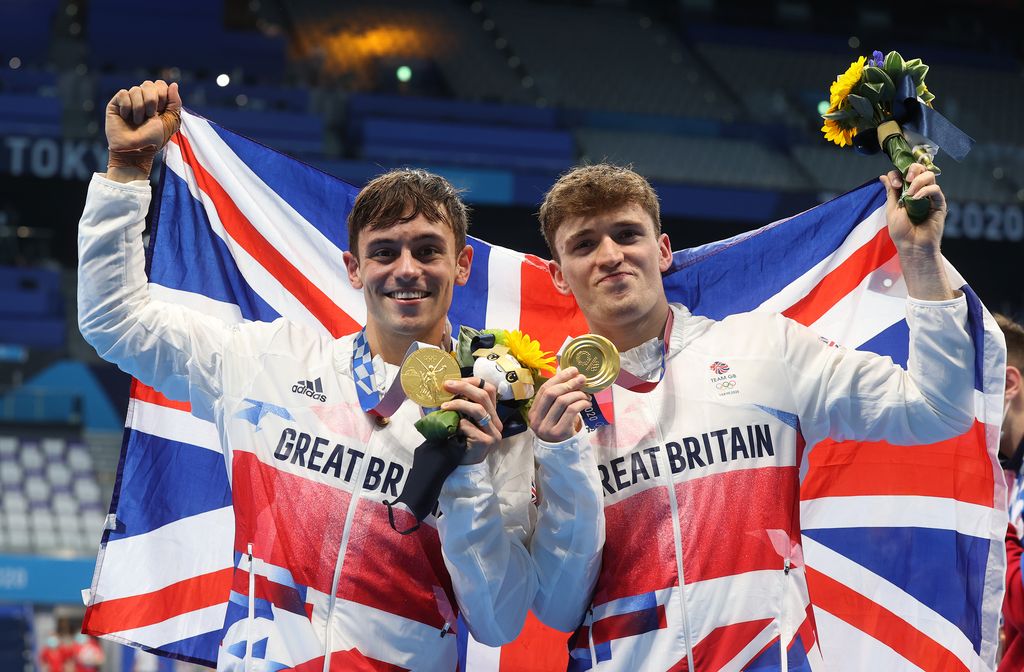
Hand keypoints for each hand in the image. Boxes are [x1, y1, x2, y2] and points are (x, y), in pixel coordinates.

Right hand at [105, 80, 181, 180]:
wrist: (135, 150)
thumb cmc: (154, 138)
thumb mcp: (171, 121)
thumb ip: (175, 103)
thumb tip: (174, 84)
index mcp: (157, 102)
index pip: (160, 84)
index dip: (162, 95)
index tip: (161, 110)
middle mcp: (143, 99)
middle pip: (148, 84)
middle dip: (152, 100)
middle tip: (150, 116)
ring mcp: (129, 100)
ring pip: (135, 89)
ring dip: (139, 108)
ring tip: (138, 121)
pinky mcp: (116, 104)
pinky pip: (123, 94)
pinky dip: (127, 107)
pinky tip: (126, 117)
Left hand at [441, 377, 503, 464]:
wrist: (459, 466)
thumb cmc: (458, 441)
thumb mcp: (461, 419)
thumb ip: (459, 405)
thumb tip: (442, 388)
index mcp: (492, 414)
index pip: (489, 390)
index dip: (473, 381)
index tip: (455, 380)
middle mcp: (496, 422)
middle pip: (484, 396)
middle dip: (464, 386)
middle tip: (446, 385)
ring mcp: (494, 433)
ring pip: (479, 409)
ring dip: (458, 404)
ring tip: (443, 406)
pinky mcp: (486, 442)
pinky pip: (469, 426)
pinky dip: (458, 424)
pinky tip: (450, 429)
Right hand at [528, 367, 590, 442]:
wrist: (561, 452)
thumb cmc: (558, 428)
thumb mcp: (553, 413)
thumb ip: (557, 397)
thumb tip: (571, 374)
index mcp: (533, 412)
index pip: (544, 389)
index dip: (559, 378)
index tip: (573, 370)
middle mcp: (537, 420)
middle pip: (552, 394)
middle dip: (569, 383)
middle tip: (582, 379)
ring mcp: (547, 427)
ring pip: (563, 401)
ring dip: (578, 394)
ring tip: (586, 395)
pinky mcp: (559, 433)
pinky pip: (572, 411)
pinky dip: (581, 404)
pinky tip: (587, 404)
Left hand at [880, 164, 955, 300]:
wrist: (912, 246)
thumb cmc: (901, 231)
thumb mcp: (891, 209)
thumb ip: (890, 192)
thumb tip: (883, 176)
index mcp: (907, 192)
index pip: (905, 173)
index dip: (899, 173)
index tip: (893, 184)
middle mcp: (919, 191)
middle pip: (920, 169)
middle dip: (912, 170)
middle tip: (906, 180)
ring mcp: (930, 197)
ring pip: (929, 175)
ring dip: (918, 180)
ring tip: (910, 194)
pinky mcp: (939, 203)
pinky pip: (936, 190)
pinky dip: (925, 190)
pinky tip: (916, 199)